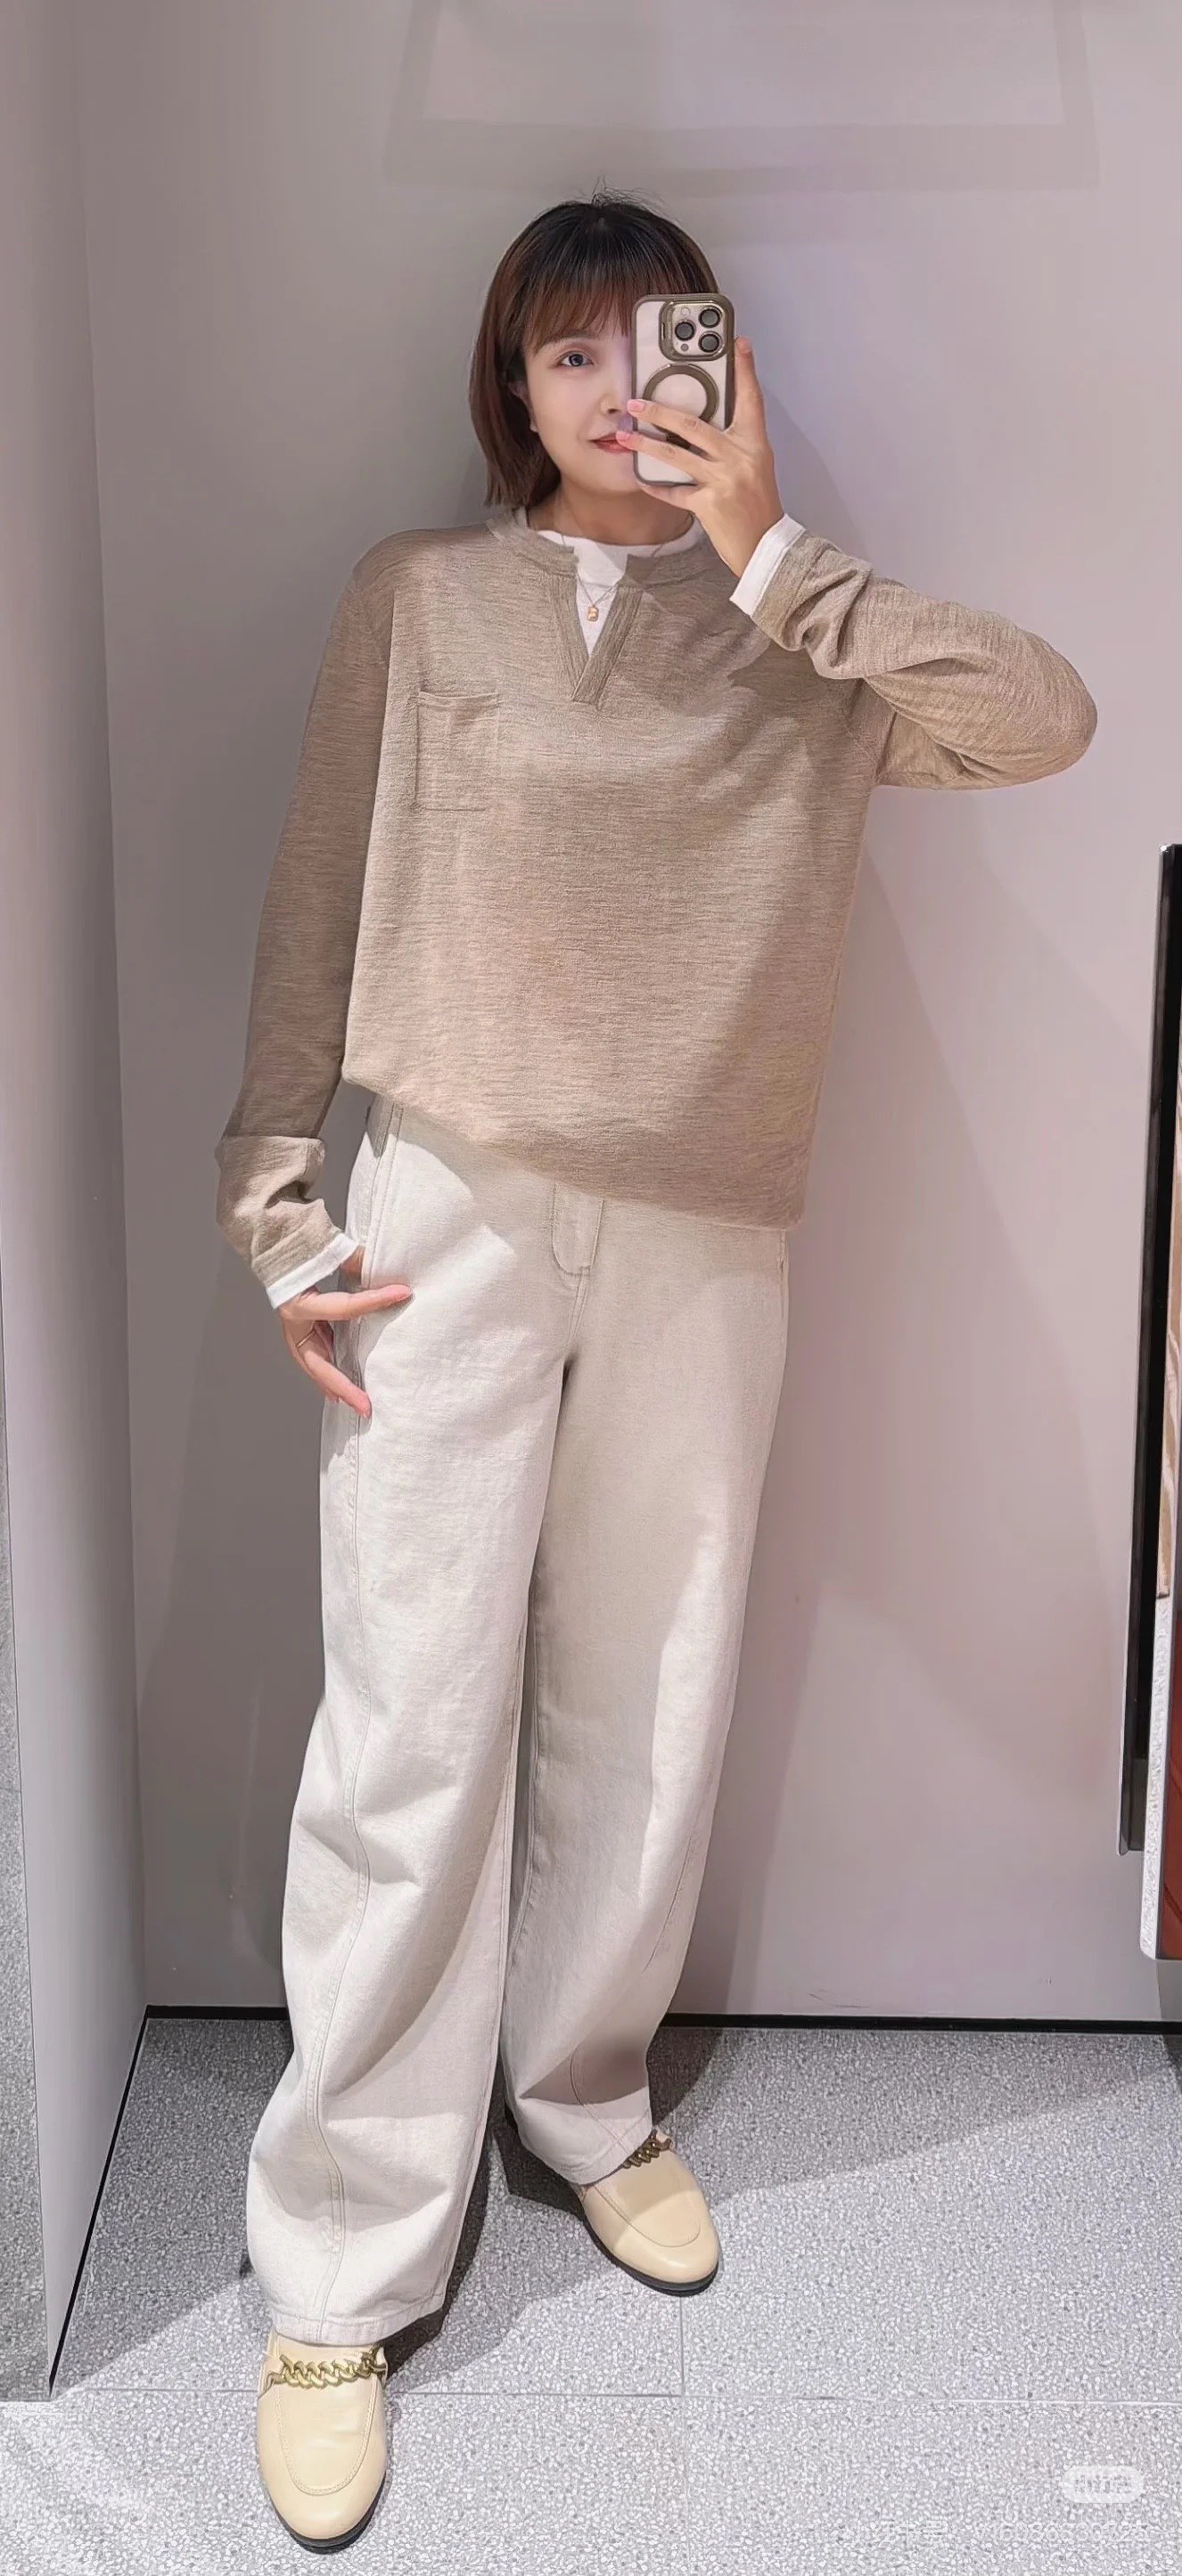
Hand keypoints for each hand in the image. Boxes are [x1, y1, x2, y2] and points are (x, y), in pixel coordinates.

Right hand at [278, 1244, 412, 1419]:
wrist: (274, 1249)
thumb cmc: (299, 1251)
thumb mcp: (326, 1251)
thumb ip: (353, 1259)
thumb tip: (382, 1266)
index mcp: (300, 1302)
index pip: (343, 1307)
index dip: (374, 1300)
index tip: (403, 1292)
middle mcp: (294, 1322)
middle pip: (320, 1363)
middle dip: (344, 1387)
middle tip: (366, 1406)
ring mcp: (294, 1330)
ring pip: (316, 1366)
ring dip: (336, 1386)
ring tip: (356, 1404)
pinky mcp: (299, 1332)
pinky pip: (316, 1357)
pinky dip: (329, 1374)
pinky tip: (339, 1390)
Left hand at [617, 337, 785, 580]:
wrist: (766, 547)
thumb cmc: (759, 506)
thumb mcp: (756, 466)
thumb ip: (734, 444)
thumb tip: (701, 426)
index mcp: (755, 444)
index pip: (751, 400)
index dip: (745, 370)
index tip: (738, 344)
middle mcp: (739, 458)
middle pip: (694, 425)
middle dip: (660, 411)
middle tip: (636, 402)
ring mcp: (723, 481)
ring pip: (676, 455)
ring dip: (646, 444)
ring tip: (625, 434)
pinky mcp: (709, 505)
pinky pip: (675, 491)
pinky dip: (656, 485)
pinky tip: (640, 478)